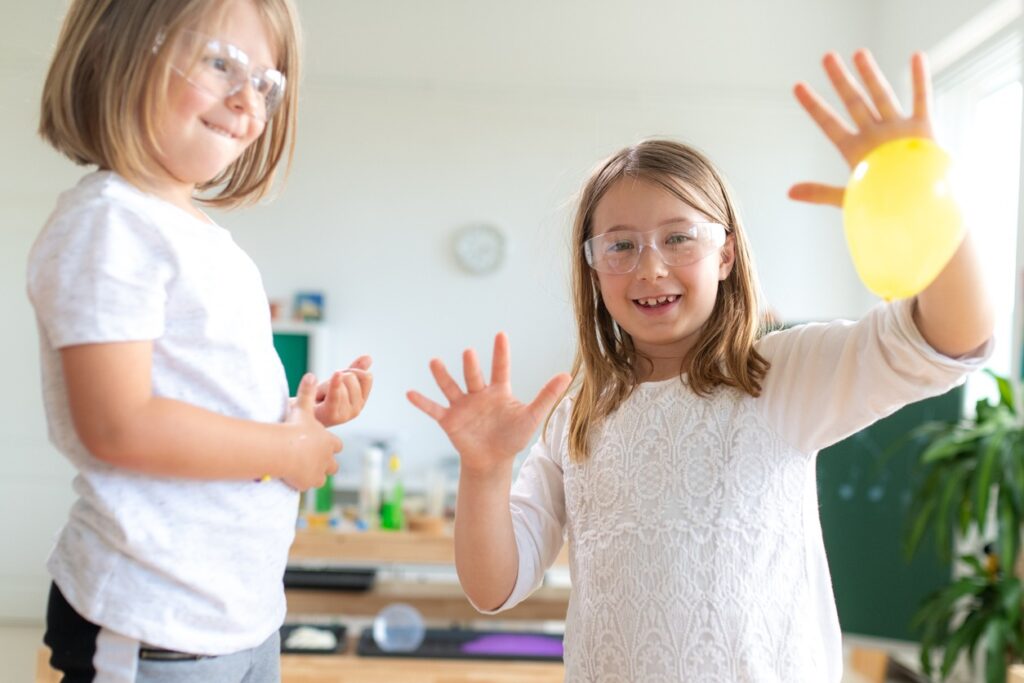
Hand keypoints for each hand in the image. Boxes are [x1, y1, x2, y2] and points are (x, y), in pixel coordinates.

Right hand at [282, 373, 341, 489]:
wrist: (286, 450)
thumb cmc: (294, 428)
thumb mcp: (302, 409)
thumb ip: (307, 393)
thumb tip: (311, 374)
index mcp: (329, 442)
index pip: (337, 445)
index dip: (330, 444)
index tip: (322, 443)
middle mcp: (328, 458)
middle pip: (333, 464)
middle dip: (326, 462)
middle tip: (313, 458)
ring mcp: (320, 472)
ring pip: (323, 475)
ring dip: (316, 473)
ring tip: (304, 469)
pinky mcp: (310, 483)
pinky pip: (310, 485)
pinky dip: (304, 482)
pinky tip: (294, 477)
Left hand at [312, 355, 372, 426]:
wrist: (301, 414)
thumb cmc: (320, 398)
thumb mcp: (340, 382)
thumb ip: (355, 370)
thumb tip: (368, 357)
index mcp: (361, 401)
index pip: (366, 377)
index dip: (353, 370)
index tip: (340, 375)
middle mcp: (356, 410)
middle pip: (352, 378)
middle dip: (337, 376)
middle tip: (325, 387)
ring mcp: (344, 414)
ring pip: (342, 382)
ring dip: (326, 383)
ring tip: (319, 395)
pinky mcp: (330, 415)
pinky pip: (336, 395)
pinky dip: (335, 384)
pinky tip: (336, 375)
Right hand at [406, 332, 571, 476]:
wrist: (493, 460)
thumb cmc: (513, 437)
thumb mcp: (532, 416)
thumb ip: (547, 395)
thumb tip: (567, 374)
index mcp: (498, 391)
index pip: (500, 368)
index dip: (500, 353)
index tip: (501, 334)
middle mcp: (478, 394)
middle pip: (473, 376)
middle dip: (471, 365)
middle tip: (469, 352)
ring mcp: (462, 406)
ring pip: (451, 387)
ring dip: (442, 376)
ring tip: (434, 362)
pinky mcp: (449, 420)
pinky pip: (434, 409)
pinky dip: (422, 403)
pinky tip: (410, 393)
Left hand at [790, 49, 934, 206]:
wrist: (919, 214)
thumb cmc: (884, 210)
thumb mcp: (849, 198)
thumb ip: (819, 192)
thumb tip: (788, 192)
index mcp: (855, 151)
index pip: (828, 123)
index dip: (812, 105)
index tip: (797, 87)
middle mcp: (874, 136)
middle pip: (853, 102)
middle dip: (840, 80)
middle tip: (827, 56)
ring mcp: (898, 131)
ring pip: (881, 95)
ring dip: (870, 74)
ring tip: (858, 52)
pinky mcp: (923, 130)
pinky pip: (922, 99)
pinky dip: (920, 78)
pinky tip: (916, 56)